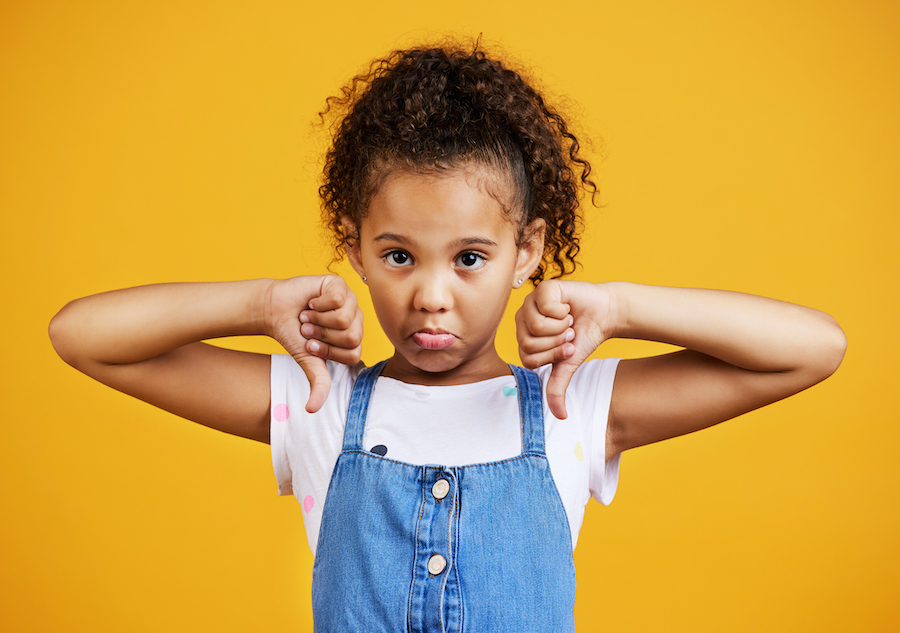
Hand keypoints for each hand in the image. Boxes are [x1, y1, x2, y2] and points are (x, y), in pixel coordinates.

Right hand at [265, 276, 362, 412]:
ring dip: (318, 320)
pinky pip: (337, 298)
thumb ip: (318, 383)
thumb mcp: (308, 361)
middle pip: (351, 337)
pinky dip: (317, 304)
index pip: (353, 353)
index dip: (328, 351)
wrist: (274, 311)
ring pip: (344, 318)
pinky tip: (312, 302)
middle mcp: (356, 319)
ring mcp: (350, 300)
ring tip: (308, 316)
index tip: (312, 345)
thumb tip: (312, 409)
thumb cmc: (294, 334)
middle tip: (309, 330)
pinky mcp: (339, 284)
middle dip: (323, 336)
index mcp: (353, 338)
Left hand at [515, 280, 616, 418]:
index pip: (528, 358)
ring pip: (536, 326)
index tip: (566, 348)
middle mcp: (522, 320)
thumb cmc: (583, 337)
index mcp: (524, 339)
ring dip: (560, 327)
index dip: (552, 356)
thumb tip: (560, 416)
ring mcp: (530, 302)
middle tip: (567, 333)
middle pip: (529, 343)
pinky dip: (563, 312)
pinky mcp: (542, 288)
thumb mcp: (568, 364)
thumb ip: (557, 387)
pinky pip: (546, 308)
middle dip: (556, 343)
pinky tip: (567, 307)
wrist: (604, 314)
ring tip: (567, 321)